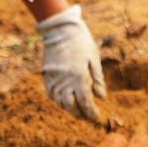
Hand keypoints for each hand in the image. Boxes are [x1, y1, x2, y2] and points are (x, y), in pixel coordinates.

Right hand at [36, 5, 105, 121]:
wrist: (59, 29)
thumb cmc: (80, 42)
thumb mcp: (93, 58)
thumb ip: (97, 79)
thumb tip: (101, 96)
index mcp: (79, 77)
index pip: (86, 102)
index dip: (91, 112)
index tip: (96, 117)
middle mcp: (65, 82)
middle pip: (72, 107)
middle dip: (80, 113)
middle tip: (87, 114)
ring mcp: (54, 80)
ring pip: (61, 103)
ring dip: (70, 108)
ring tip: (77, 108)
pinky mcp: (47, 77)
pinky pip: (52, 95)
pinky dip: (59, 101)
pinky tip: (66, 99)